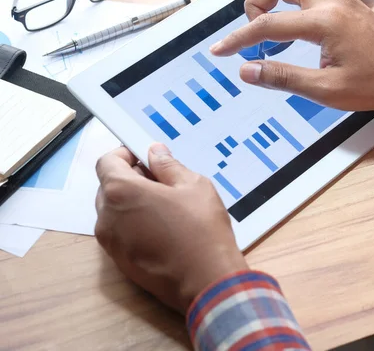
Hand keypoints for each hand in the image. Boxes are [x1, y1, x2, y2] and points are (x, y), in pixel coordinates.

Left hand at [94, 144, 247, 313]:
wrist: (206, 280)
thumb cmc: (201, 231)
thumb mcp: (193, 186)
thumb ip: (168, 166)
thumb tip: (155, 153)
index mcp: (121, 192)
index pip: (107, 162)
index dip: (125, 154)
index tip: (144, 156)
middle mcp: (107, 217)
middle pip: (108, 187)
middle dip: (130, 178)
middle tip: (161, 180)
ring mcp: (111, 243)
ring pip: (113, 212)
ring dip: (132, 203)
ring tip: (165, 206)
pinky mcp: (119, 262)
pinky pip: (120, 233)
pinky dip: (134, 224)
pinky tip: (163, 228)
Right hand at [210, 0, 373, 114]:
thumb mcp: (326, 90)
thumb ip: (283, 77)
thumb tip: (248, 71)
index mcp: (324, 22)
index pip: (268, 25)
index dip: (239, 39)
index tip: (222, 51)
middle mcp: (332, 0)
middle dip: (256, 3)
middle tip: (255, 31)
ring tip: (272, 13)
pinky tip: (297, 5)